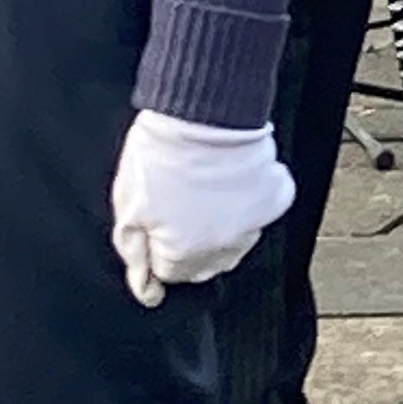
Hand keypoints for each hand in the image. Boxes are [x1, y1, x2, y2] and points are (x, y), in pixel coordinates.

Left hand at [109, 112, 292, 308]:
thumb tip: (146, 290)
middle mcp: (224, 249)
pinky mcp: (276, 200)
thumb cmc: (161, 154)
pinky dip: (248, 202)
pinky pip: (261, 213)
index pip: (168, 273)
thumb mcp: (127, 206)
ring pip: (234, 241)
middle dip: (188, 241)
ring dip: (219, 225)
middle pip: (204, 263)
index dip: (156, 244)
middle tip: (175, 203)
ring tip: (202, 189)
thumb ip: (135, 252)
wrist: (205, 113)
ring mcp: (254, 225)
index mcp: (184, 254)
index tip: (153, 219)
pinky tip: (230, 182)